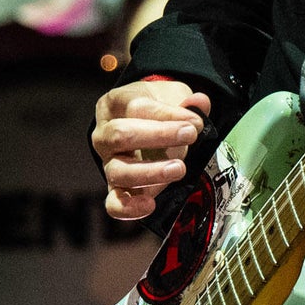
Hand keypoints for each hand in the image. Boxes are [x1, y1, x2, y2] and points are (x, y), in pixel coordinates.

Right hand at [92, 79, 211, 221]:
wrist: (147, 127)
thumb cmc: (157, 110)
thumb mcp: (171, 97)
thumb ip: (186, 101)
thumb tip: (200, 102)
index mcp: (115, 104)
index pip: (136, 107)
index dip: (167, 114)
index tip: (195, 121)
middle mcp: (104, 134)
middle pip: (120, 135)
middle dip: (158, 135)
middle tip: (189, 135)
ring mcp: (108, 163)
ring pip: (118, 170)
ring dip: (151, 171)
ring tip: (179, 168)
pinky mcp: (116, 188)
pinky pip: (113, 203)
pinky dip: (129, 208)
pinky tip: (151, 204)